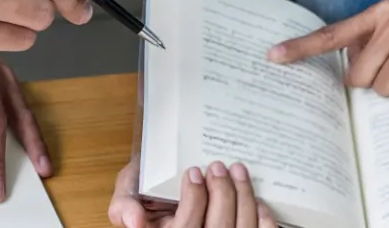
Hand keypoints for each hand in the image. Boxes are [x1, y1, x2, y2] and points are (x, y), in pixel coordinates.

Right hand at [108, 160, 277, 227]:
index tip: (195, 172)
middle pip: (219, 227)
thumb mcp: (128, 200)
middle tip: (218, 166)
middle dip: (223, 192)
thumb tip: (134, 221)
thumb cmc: (148, 202)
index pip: (186, 227)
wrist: (161, 207)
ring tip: (238, 171)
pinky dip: (265, 218)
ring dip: (245, 197)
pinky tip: (258, 200)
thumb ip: (123, 205)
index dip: (194, 199)